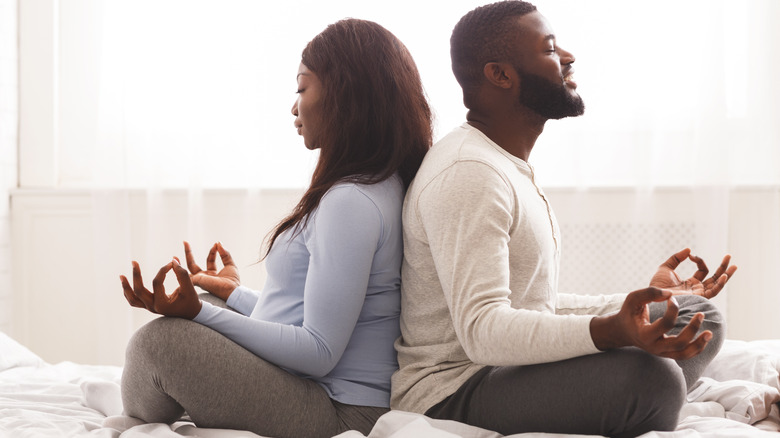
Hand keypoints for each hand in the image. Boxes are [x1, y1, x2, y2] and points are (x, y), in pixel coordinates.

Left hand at [120, 258, 201, 318]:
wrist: (191, 313)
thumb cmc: (191, 300)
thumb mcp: (189, 287)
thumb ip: (182, 274)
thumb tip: (173, 260)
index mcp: (162, 304)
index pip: (157, 283)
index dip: (163, 270)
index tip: (172, 263)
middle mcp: (153, 307)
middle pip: (139, 290)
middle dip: (135, 275)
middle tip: (134, 262)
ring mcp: (150, 308)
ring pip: (132, 298)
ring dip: (126, 287)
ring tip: (121, 276)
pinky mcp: (149, 306)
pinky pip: (134, 301)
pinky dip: (129, 293)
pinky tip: (126, 283)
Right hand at [184, 241, 239, 300]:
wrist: (231, 290)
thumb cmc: (232, 281)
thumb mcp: (230, 264)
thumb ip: (225, 254)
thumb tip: (219, 243)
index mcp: (212, 273)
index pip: (209, 260)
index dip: (212, 251)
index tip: (216, 244)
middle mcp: (204, 276)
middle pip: (194, 263)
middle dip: (189, 252)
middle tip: (185, 242)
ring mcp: (200, 278)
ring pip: (189, 266)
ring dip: (186, 255)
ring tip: (183, 243)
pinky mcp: (196, 280)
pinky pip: (186, 272)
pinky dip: (181, 265)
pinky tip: (178, 259)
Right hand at [590, 287, 710, 359]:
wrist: (623, 331)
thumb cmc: (629, 313)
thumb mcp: (633, 299)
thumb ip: (649, 293)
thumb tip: (670, 293)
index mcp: (644, 334)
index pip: (666, 324)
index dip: (673, 309)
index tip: (672, 298)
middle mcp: (654, 347)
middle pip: (679, 343)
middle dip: (693, 329)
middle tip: (701, 314)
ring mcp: (661, 352)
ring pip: (685, 354)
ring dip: (699, 344)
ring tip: (709, 333)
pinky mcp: (667, 354)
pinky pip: (686, 355)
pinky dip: (697, 348)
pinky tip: (704, 337)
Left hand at [649, 248, 736, 298]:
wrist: (653, 295)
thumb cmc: (657, 285)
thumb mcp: (666, 267)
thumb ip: (677, 258)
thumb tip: (689, 249)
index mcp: (691, 282)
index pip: (702, 270)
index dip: (698, 260)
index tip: (690, 255)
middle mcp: (697, 289)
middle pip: (714, 278)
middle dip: (722, 267)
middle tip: (729, 256)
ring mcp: (698, 294)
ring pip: (717, 285)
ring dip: (726, 275)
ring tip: (734, 265)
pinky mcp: (698, 298)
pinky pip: (712, 292)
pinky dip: (719, 284)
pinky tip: (723, 275)